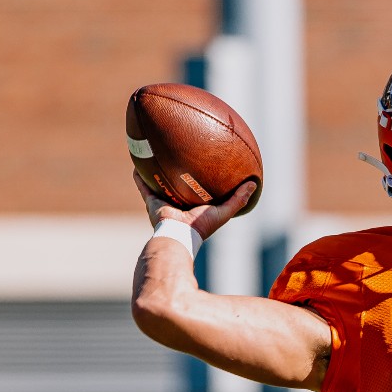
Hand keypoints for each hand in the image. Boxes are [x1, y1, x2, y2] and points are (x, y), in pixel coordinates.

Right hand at [132, 170, 256, 241]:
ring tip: (156, 156)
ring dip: (158, 173)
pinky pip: (144, 186)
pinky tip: (137, 164)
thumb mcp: (224, 211)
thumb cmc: (202, 226)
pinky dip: (139, 177)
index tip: (205, 168)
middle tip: (180, 158)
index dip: (202, 181)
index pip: (199, 191)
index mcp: (194, 208)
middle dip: (179, 174)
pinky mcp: (151, 201)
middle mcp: (178, 205)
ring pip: (160, 184)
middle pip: (179, 186)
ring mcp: (164, 203)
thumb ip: (239, 199)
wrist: (178, 235)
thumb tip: (254, 183)